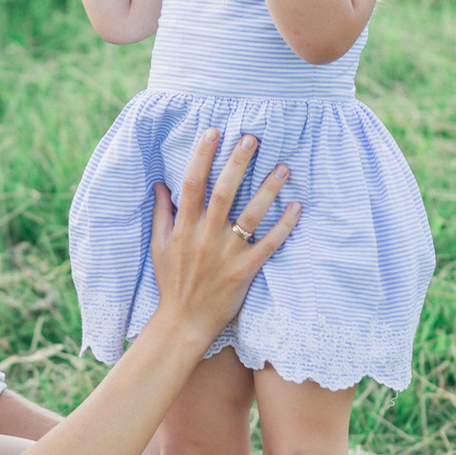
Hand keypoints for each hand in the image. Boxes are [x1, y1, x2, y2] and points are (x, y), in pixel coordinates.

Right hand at [150, 129, 297, 344]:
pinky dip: (284, 226)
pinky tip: (297, 207)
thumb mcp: (159, 246)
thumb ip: (161, 213)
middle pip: (223, 192)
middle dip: (237, 163)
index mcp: (183, 228)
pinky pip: (268, 244)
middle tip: (252, 138)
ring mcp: (227, 254)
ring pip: (250, 215)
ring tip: (283, 167)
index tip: (213, 132)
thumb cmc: (171, 282)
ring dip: (267, 189)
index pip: (192, 184)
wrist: (184, 322)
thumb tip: (160, 183)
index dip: (202, 156)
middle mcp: (205, 237)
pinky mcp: (245, 270)